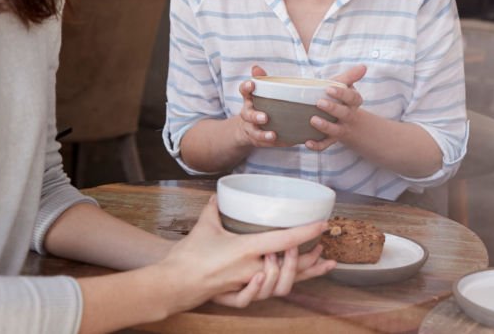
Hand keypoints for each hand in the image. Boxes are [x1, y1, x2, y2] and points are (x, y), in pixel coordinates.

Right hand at [159, 197, 334, 311]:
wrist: (172, 283)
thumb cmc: (188, 256)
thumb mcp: (204, 226)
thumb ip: (214, 209)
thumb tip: (219, 195)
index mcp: (247, 249)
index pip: (285, 239)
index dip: (306, 232)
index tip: (322, 225)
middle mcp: (251, 269)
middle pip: (291, 268)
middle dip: (310, 260)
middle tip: (321, 248)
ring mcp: (246, 285)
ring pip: (280, 286)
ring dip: (297, 275)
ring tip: (311, 264)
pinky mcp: (237, 296)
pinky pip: (259, 297)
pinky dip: (270, 290)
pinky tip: (279, 281)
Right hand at [236, 65, 291, 148]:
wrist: (248, 130)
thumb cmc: (260, 106)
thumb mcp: (261, 93)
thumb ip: (262, 80)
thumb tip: (256, 67)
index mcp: (249, 100)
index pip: (244, 91)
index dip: (246, 87)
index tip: (251, 84)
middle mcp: (248, 115)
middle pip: (248, 115)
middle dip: (255, 116)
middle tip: (265, 117)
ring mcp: (252, 129)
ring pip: (255, 133)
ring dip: (263, 135)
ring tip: (272, 135)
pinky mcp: (260, 141)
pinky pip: (267, 144)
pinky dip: (277, 144)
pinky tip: (289, 142)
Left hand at [306, 65, 366, 150]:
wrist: (346, 121)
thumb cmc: (341, 99)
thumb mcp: (345, 86)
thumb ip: (351, 76)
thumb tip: (363, 66)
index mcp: (353, 102)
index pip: (352, 98)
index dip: (341, 93)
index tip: (329, 88)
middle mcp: (349, 116)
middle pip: (345, 114)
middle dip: (333, 109)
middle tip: (319, 102)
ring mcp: (340, 129)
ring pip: (336, 131)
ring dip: (325, 127)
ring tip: (313, 120)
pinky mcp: (331, 139)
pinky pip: (325, 144)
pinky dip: (317, 145)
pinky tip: (307, 142)